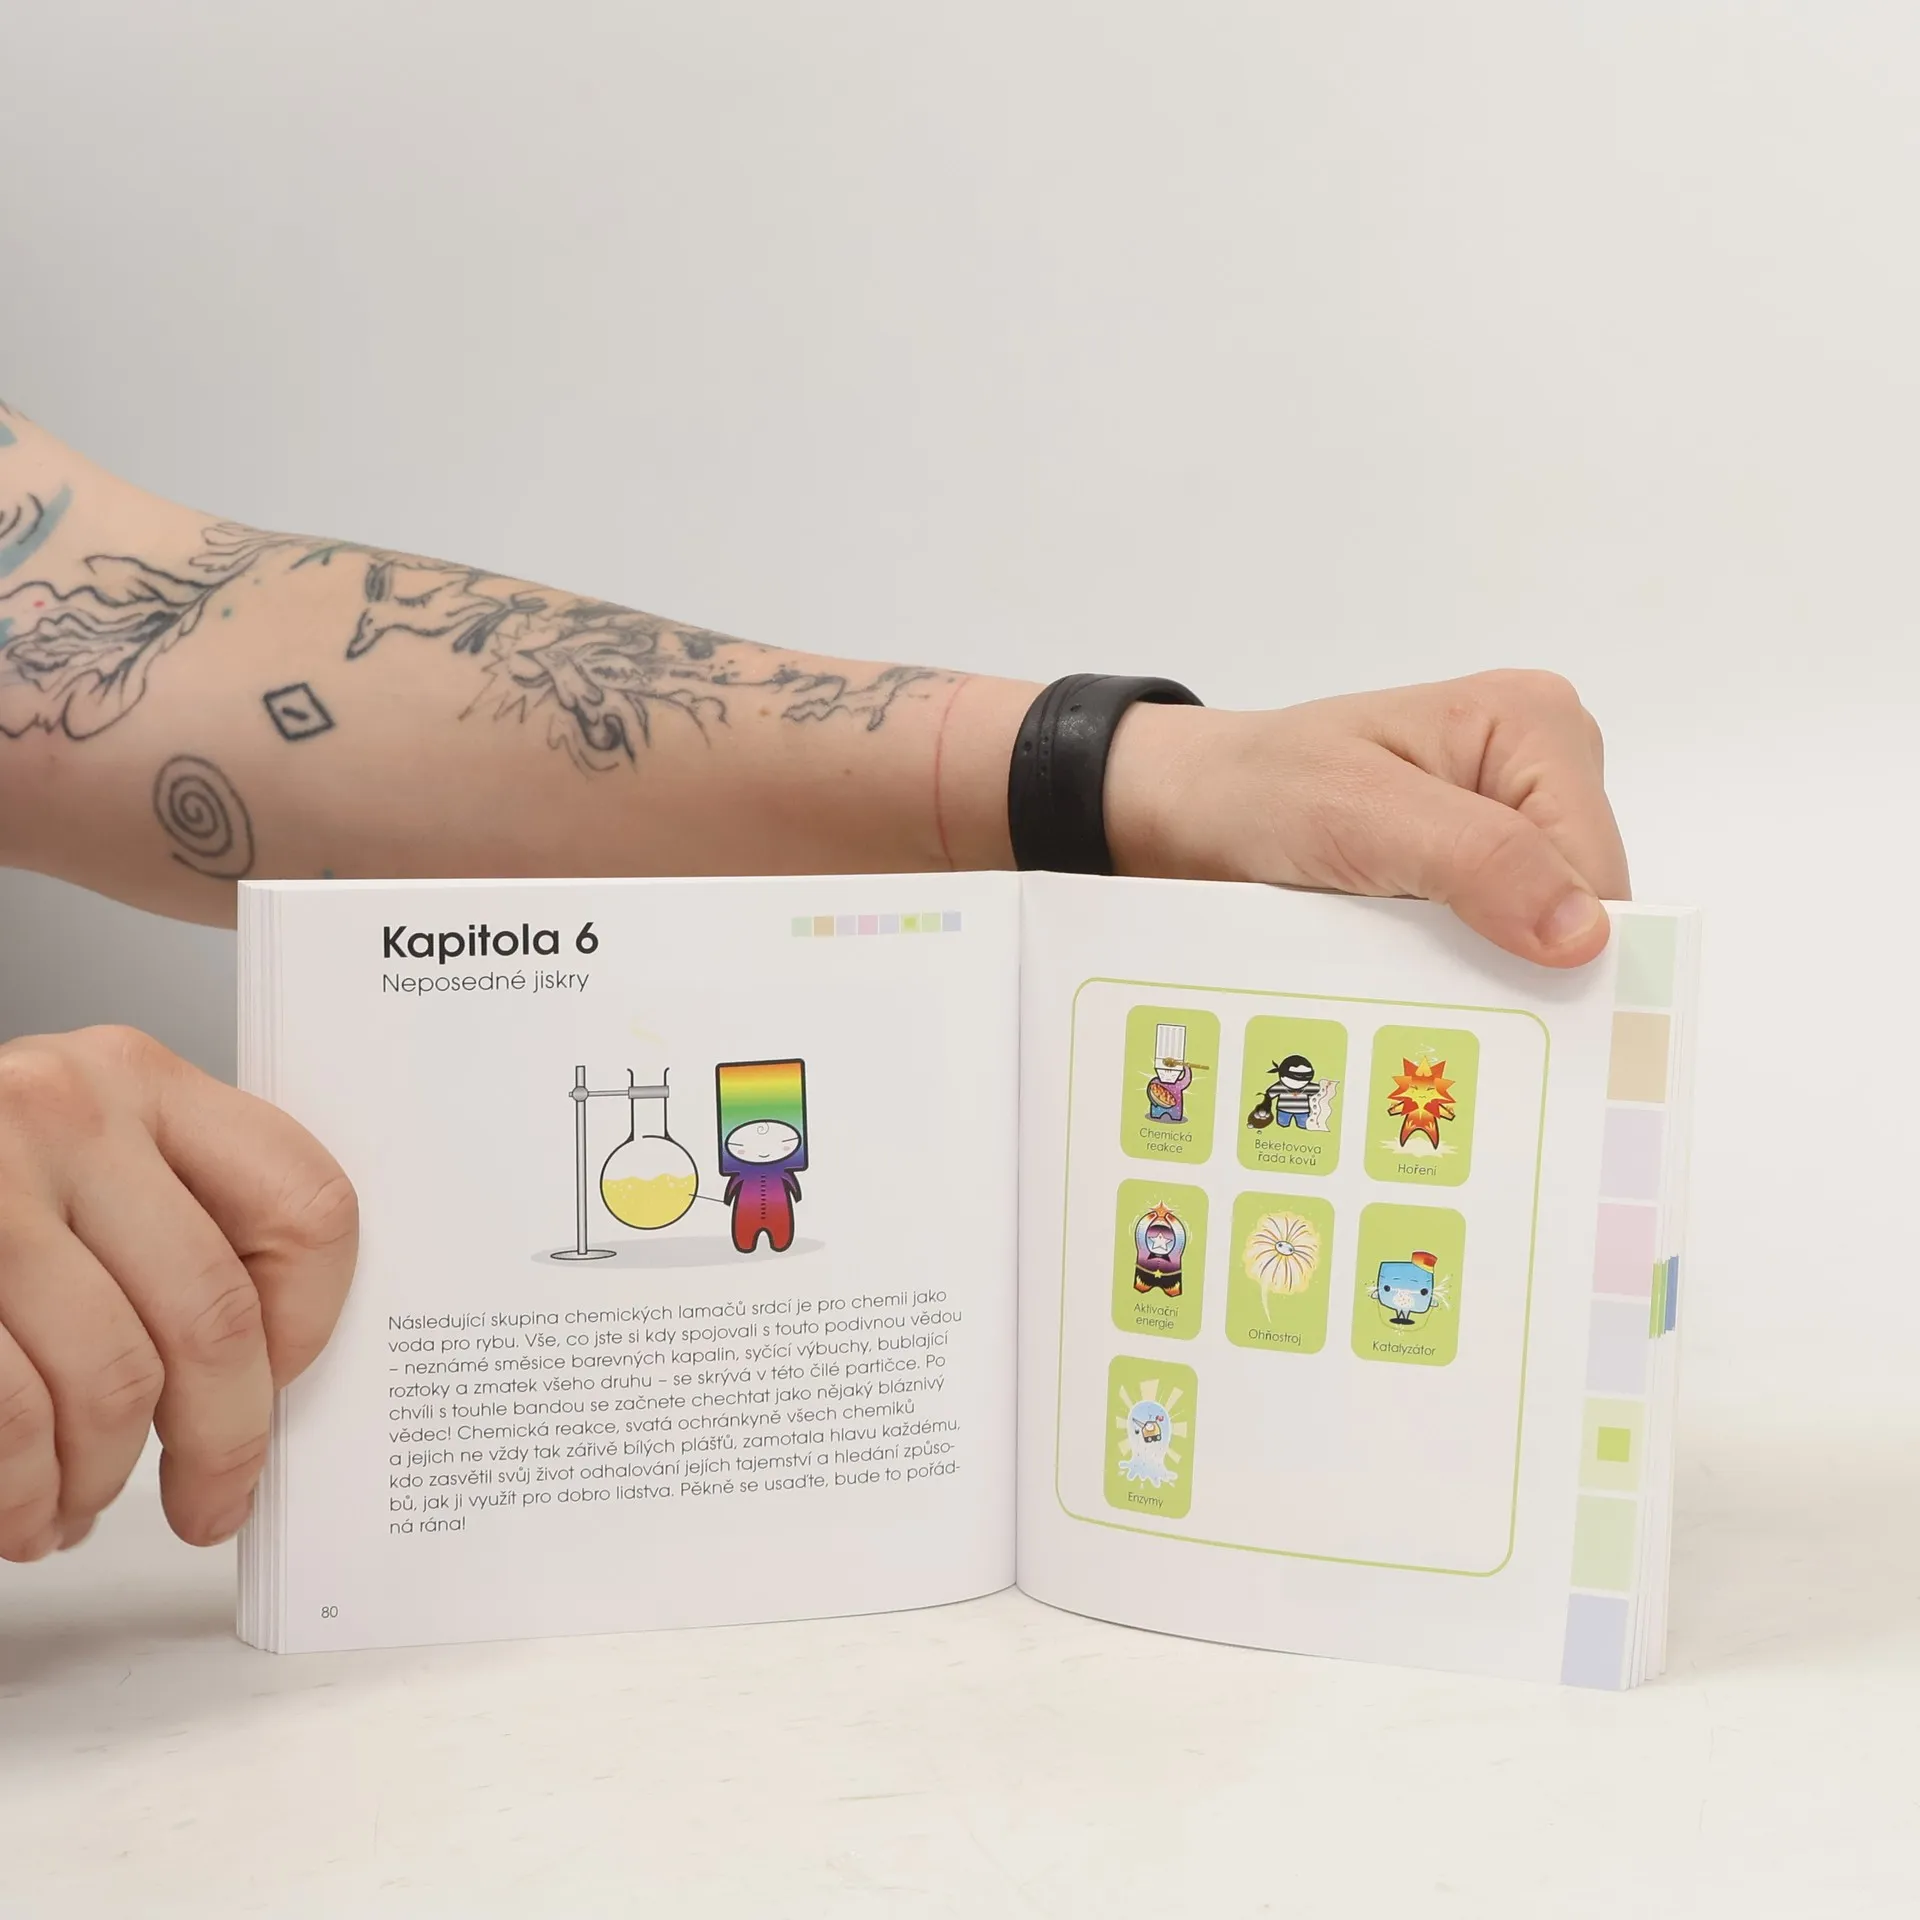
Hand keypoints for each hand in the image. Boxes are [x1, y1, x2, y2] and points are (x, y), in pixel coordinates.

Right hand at [0, 1026, 356, 1559]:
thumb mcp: (76, 1151)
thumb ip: (167, 1215)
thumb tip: (263, 1364)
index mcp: (137, 1078)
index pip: (301, 1199)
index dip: (312, 1316)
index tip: (287, 1378)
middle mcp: (63, 1117)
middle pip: (213, 1313)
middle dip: (224, 1440)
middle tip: (213, 1498)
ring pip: (114, 1381)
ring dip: (105, 1477)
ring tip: (81, 1501)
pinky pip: (15, 1419)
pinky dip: (27, 1493)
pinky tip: (24, 1508)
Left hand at [1106, 669, 1629, 966]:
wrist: (1184, 816)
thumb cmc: (1259, 791)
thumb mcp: (1358, 813)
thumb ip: (1474, 858)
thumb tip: (1583, 931)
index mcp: (1536, 726)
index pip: (1598, 869)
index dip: (1565, 946)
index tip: (1515, 1012)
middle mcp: (1537, 773)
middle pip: (1580, 907)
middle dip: (1523, 963)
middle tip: (1451, 1011)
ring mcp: (1507, 830)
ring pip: (1541, 938)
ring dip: (1485, 978)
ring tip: (1424, 1002)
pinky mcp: (1471, 879)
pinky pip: (1495, 946)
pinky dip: (1457, 976)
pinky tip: (1417, 994)